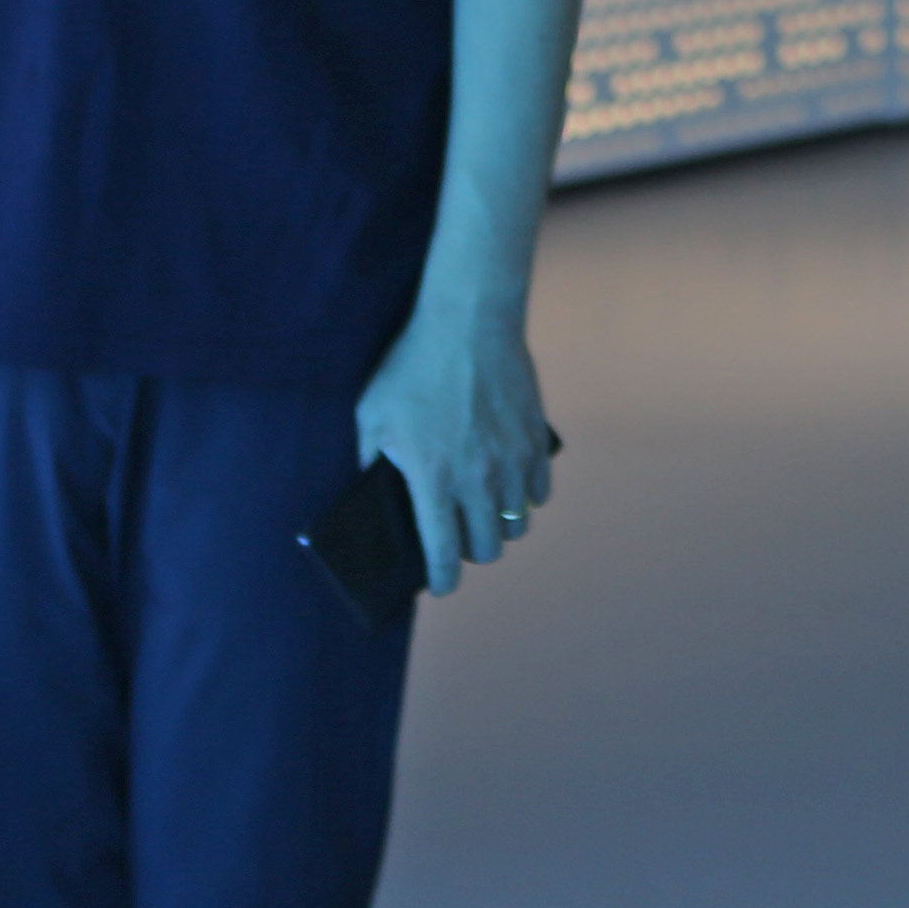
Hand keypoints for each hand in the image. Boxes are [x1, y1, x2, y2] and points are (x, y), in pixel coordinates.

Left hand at [356, 300, 559, 599]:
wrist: (469, 322)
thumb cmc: (413, 366)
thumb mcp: (372, 413)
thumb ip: (370, 458)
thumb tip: (372, 487)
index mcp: (432, 479)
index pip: (441, 552)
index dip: (441, 580)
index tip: (440, 586)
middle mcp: (477, 479)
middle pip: (488, 547)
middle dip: (472, 552)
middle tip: (460, 537)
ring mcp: (511, 461)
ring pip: (517, 524)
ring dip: (500, 526)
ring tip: (486, 511)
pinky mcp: (534, 441)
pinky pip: (538, 491)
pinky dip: (526, 497)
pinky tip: (511, 484)